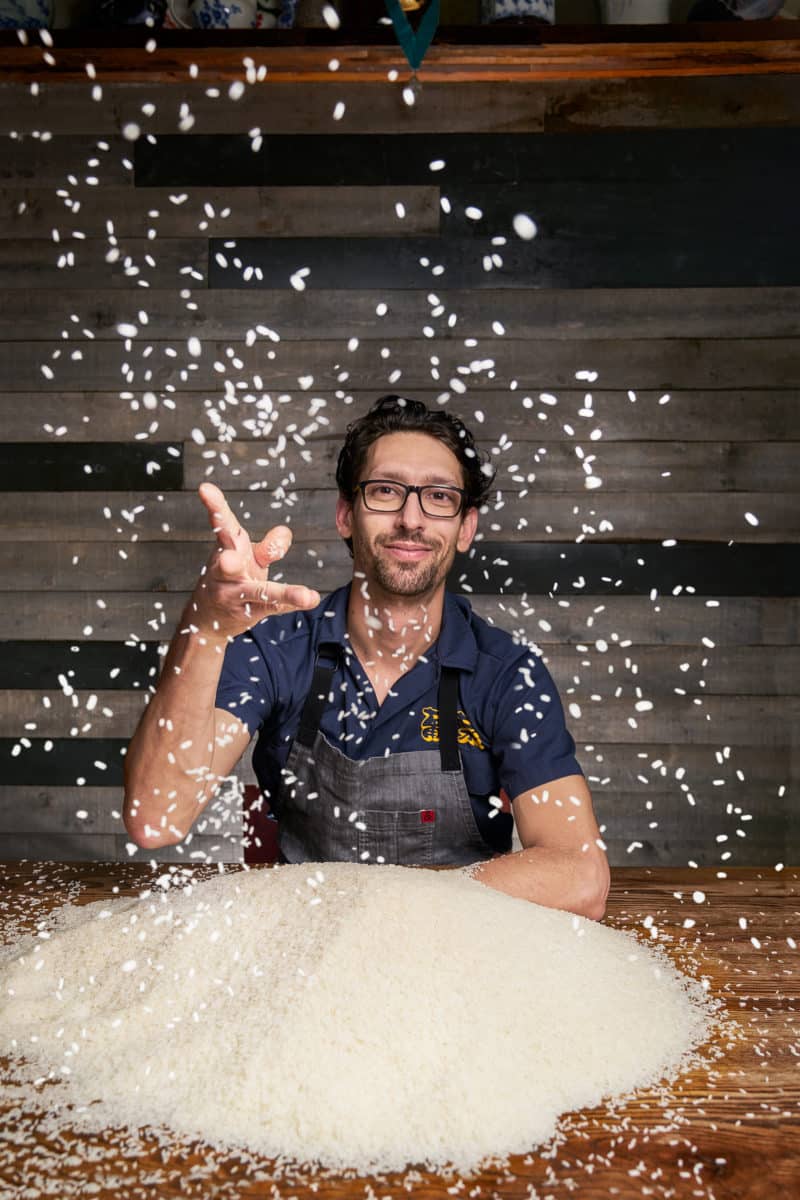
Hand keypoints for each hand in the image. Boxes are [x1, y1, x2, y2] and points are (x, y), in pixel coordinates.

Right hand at [190, 482, 320, 639]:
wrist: (207, 619)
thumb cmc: (230, 578)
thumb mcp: (247, 556)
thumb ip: (268, 545)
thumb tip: (284, 532)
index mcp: (226, 548)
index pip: (221, 524)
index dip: (215, 506)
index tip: (205, 489)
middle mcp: (225, 573)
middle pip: (227, 563)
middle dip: (228, 562)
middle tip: (228, 560)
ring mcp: (236, 595)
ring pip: (257, 592)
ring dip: (279, 591)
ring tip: (301, 594)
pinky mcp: (251, 611)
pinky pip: (275, 606)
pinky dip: (294, 602)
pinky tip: (312, 599)